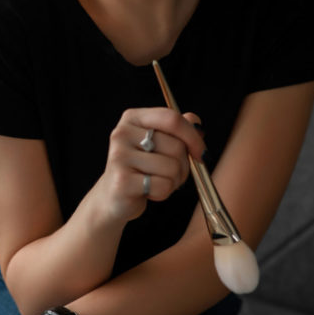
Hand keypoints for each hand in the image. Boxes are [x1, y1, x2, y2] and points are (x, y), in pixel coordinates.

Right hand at [98, 107, 204, 222]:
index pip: (172, 119)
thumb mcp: (159, 143)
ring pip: (172, 167)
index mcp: (133, 118)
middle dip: (184, 165)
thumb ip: (177, 129)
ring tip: (158, 182)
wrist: (112, 196)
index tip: (201, 153)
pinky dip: (163, 192)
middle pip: (176, 146)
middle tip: (171, 174)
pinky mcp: (122, 180)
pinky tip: (149, 191)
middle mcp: (122, 133)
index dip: (192, 137)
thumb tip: (195, 121)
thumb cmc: (140, 168)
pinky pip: (162, 185)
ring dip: (173, 181)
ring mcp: (120, 156)